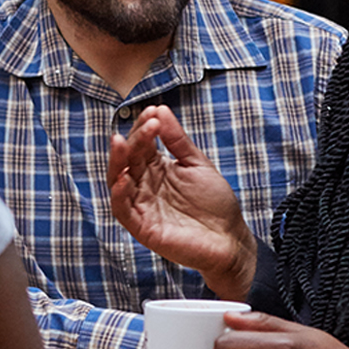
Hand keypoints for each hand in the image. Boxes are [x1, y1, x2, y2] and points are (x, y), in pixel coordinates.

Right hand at [107, 105, 255, 299]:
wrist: (231, 239)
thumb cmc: (215, 204)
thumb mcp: (197, 164)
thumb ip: (177, 140)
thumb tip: (160, 109)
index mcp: (156, 169)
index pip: (141, 145)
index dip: (143, 128)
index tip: (152, 112)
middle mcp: (145, 186)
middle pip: (128, 160)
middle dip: (133, 140)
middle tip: (146, 125)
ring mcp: (142, 206)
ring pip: (118, 181)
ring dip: (118, 161)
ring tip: (121, 142)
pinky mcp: (142, 227)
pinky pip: (122, 210)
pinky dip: (119, 195)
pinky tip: (124, 179)